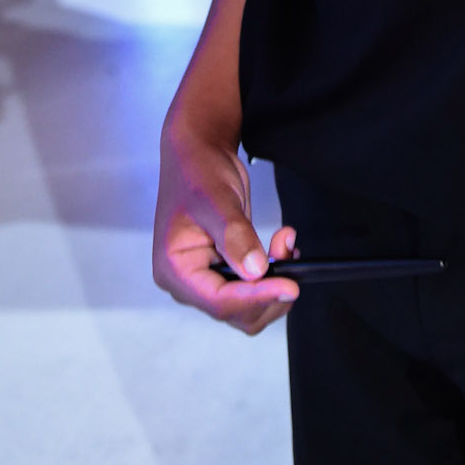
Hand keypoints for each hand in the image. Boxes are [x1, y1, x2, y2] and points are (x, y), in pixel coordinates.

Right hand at [153, 116, 298, 335]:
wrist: (199, 153)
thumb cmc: (197, 170)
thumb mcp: (217, 200)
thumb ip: (235, 236)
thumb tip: (256, 270)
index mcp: (175, 269)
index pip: (220, 301)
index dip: (257, 297)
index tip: (290, 285)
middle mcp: (188, 282)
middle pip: (236, 311)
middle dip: (268, 289)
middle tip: (288, 249)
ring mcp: (206, 278)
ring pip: (248, 306)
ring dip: (274, 282)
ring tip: (285, 242)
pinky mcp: (224, 270)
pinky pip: (253, 288)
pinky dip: (273, 275)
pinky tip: (282, 247)